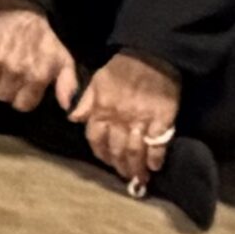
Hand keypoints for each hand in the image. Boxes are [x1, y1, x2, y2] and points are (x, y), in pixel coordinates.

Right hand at [0, 0, 80, 113]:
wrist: (19, 9)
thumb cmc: (43, 38)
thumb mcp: (63, 60)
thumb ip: (68, 85)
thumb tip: (65, 108)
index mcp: (37, 75)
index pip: (22, 105)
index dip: (22, 98)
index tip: (21, 88)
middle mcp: (15, 70)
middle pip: (3, 96)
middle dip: (7, 89)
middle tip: (10, 75)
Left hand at [71, 52, 181, 191]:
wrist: (149, 56)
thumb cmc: (120, 69)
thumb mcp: (96, 81)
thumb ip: (85, 102)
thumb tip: (72, 119)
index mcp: (101, 109)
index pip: (95, 138)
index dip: (101, 153)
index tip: (106, 161)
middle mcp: (118, 118)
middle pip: (116, 149)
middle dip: (120, 166)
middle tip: (125, 176)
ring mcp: (140, 121)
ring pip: (135, 151)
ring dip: (136, 167)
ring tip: (139, 177)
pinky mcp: (162, 121)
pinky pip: (157, 145)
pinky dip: (155, 158)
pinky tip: (155, 166)